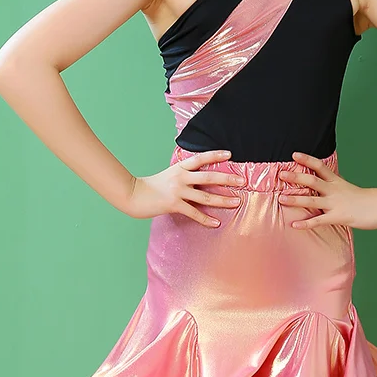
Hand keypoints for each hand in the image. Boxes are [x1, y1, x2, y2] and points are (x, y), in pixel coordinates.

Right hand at [123, 149, 245, 226]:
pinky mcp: (174, 204)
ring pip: (205, 196)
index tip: (229, 154)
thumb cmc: (152, 186)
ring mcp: (178, 191)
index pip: (201, 158)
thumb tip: (200, 178)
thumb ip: (184, 174)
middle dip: (227, 179)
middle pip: (209, 176)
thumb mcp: (169, 174)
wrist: (134, 195)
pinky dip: (206, 219)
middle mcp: (181, 177)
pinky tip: (216, 222)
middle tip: (242, 181)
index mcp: (180, 167)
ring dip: (223, 200)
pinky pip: (194, 212)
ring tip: (237, 202)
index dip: (215, 155)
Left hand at [278, 152, 376, 230]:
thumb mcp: (346, 188)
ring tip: (281, 199)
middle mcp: (334, 190)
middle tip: (281, 174)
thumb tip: (320, 183)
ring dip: (295, 200)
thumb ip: (333, 185)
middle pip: (312, 181)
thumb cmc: (364, 199)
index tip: (294, 154)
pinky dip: (306, 223)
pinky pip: (319, 220)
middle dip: (296, 177)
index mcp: (336, 181)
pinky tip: (294, 225)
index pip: (320, 166)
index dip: (307, 159)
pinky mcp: (338, 217)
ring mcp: (335, 203)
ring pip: (312, 200)